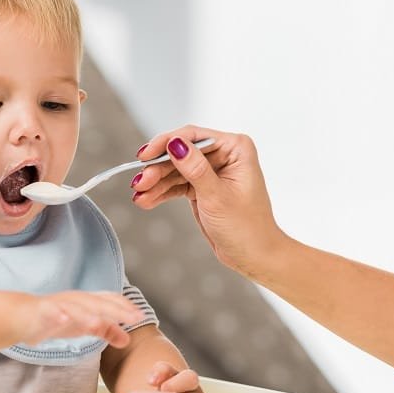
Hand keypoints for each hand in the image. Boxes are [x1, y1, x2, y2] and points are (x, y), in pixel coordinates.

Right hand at [19, 291, 139, 348]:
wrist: (24, 316)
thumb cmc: (56, 319)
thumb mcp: (84, 326)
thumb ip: (105, 330)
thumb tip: (127, 339)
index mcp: (87, 302)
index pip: (110, 300)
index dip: (125, 307)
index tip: (139, 317)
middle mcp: (75, 299)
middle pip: (98, 302)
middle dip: (116, 310)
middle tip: (132, 318)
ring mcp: (59, 304)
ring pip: (75, 306)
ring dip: (87, 313)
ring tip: (99, 322)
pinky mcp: (42, 311)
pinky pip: (50, 311)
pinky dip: (56, 314)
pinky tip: (62, 319)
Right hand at [131, 126, 285, 277]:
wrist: (254, 256)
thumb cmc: (247, 228)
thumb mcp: (217, 197)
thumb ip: (195, 169)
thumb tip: (175, 144)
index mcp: (235, 149)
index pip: (193, 136)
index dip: (166, 144)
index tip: (145, 155)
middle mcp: (224, 155)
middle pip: (180, 153)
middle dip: (157, 168)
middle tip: (139, 182)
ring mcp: (211, 171)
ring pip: (175, 170)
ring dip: (155, 183)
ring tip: (139, 196)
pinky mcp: (203, 187)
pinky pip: (177, 184)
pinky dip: (161, 193)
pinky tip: (146, 200)